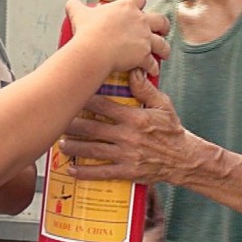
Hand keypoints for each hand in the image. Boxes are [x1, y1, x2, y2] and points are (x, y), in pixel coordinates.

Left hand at [60, 69, 197, 184]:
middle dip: (73, 125)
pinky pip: (103, 172)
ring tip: (60, 143)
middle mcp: (128, 136)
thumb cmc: (172, 130)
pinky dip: (86, 172)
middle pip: (93, 128)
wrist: (184, 159)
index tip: (70, 95)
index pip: (104, 106)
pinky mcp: (127, 171)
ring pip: (93, 150)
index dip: (85, 100)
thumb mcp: (163, 105)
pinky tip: (71, 170)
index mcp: (135, 117)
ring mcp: (126, 155)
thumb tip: (134, 69)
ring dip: (74, 147)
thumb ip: (145, 89)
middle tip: (57, 120)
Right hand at [66, 0, 169, 76]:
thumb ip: (76, 6)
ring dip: (163, 48)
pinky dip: (153, 67)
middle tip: (160, 29)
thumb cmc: (89, 33)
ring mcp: (144, 37)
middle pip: (159, 19)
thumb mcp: (79, 14)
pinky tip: (152, 70)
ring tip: (163, 52)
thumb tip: (71, 4)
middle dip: (162, 25)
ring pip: (162, 42)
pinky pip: (152, 62)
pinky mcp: (144, 54)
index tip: (138, 6)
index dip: (139, 3)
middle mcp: (139, 20)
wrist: (94, 50)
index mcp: (126, 7)